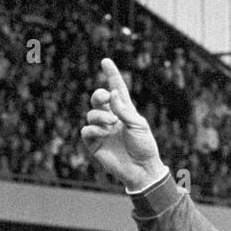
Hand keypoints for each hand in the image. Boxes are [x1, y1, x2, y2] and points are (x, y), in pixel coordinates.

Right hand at [82, 57, 169, 191]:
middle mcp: (112, 118)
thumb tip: (111, 94)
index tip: (106, 61)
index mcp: (124, 111)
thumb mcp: (138, 124)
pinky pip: (86, 130)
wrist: (142, 169)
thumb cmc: (144, 147)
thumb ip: (124, 109)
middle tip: (105, 99)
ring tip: (112, 123)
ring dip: (100, 116)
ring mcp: (103, 131)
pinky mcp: (95, 144)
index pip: (116, 89)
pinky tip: (103, 133)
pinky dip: (93, 129)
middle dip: (99, 95)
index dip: (111, 75)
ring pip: (92, 114)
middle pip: (98, 99)